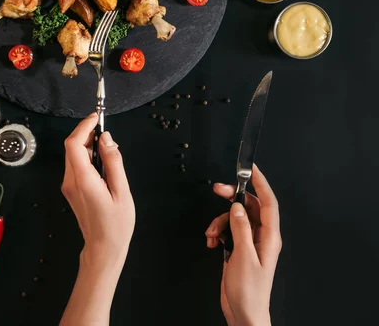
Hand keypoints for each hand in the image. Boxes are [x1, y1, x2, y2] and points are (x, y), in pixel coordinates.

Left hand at [61, 113, 135, 267]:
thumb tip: (106, 139)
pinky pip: (76, 166)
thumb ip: (113, 162)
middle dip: (87, 134)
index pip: (74, 144)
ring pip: (73, 156)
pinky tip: (103, 164)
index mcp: (83, 180)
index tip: (97, 117)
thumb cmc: (116, 224)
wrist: (103, 248)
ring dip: (88, 146)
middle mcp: (70, 180)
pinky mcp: (71, 190)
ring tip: (109, 151)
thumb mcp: (122, 191)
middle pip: (71, 147)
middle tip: (107, 135)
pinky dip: (87, 157)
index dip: (84, 127)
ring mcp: (68, 186)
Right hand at [205, 165, 281, 325]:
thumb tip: (236, 207)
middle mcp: (261, 237)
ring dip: (219, 222)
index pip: (267, 203)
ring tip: (211, 235)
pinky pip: (227, 232)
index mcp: (269, 237)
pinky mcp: (238, 250)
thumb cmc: (249, 290)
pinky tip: (212, 243)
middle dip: (231, 198)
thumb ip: (240, 229)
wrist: (244, 313)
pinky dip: (217, 233)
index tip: (251, 169)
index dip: (261, 183)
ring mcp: (249, 243)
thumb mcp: (243, 256)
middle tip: (217, 190)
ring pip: (234, 219)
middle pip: (247, 207)